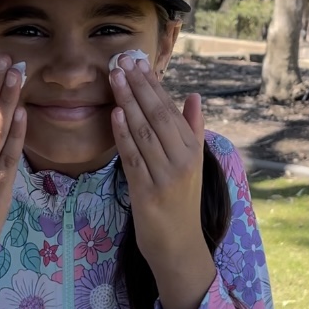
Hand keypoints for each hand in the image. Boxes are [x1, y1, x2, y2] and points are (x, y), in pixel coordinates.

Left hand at [109, 55, 215, 308]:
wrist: (179, 246)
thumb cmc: (182, 202)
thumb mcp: (193, 165)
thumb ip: (192, 130)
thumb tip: (194, 97)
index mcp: (192, 151)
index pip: (171, 110)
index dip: (154, 85)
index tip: (139, 63)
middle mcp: (182, 161)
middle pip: (157, 117)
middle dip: (139, 88)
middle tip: (122, 62)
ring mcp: (164, 177)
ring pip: (143, 133)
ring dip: (128, 103)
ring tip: (115, 78)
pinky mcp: (146, 193)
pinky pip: (132, 158)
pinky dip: (123, 135)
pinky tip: (114, 114)